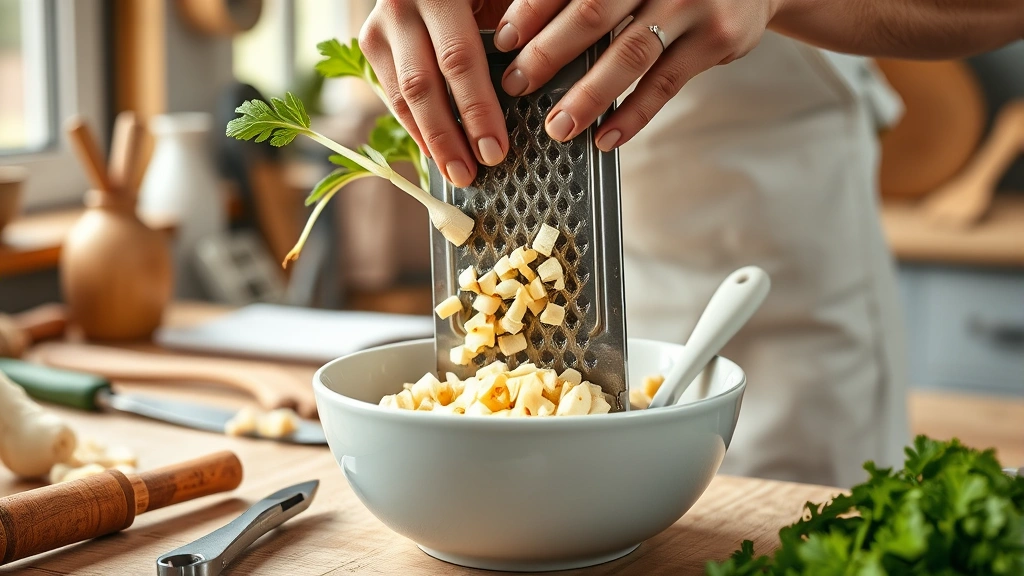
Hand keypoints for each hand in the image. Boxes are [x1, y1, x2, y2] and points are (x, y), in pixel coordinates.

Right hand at [359, 0, 509, 187]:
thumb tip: (527, 91)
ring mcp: (380, 25)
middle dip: (448, 137)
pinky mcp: (370, 41)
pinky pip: (391, 94)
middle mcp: (402, 6)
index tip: (495, 150)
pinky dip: (415, 127)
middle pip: (422, 86)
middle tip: (470, 174)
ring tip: (455, 172)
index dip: (477, 110)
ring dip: (430, 141)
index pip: (459, 60)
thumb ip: (512, 33)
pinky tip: (436, 150)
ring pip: (401, 95)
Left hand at [494, 0, 779, 149]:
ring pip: (628, 55)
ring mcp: (690, 4)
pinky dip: (632, 115)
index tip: (503, 40)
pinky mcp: (716, 39)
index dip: (532, 10)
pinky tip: (606, 137)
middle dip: (548, 53)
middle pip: (591, 14)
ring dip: (587, 96)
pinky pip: (665, 85)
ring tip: (557, 127)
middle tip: (517, 84)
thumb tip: (522, 27)